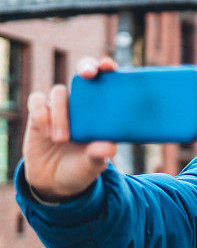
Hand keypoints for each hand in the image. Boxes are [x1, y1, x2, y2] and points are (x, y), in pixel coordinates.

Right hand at [22, 57, 117, 200]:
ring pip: (59, 92)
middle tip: (88, 74)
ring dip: (60, 113)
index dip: (107, 69)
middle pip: (83, 73)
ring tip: (62, 139)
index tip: (108, 66)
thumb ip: (99, 154)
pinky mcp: (39, 113)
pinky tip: (47, 133)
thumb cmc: (82, 168)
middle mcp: (82, 104)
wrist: (56, 182)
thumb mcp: (93, 165)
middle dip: (86, 67)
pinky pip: (37, 102)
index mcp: (102, 111)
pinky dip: (42, 115)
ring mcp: (60, 107)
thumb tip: (108, 147)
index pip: (107, 83)